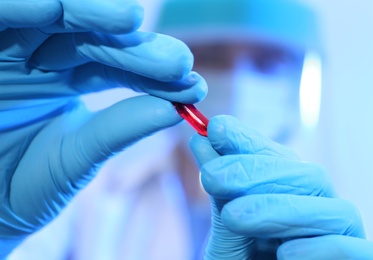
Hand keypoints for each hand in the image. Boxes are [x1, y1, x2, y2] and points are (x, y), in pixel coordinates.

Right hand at [0, 0, 206, 255]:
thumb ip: (120, 129)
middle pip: (93, 35)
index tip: (192, 83)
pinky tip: (54, 8)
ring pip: (51, 14)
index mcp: (72, 77)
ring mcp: (11, 46)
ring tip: (131, 19)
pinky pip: (1, 14)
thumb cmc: (23, 183)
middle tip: (177, 58)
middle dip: (133, 43)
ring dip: (89, 13)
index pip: (118, 64)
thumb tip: (175, 110)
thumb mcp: (78, 156)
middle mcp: (45, 55)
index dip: (153, 70)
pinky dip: (24, 8)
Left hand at [190, 116, 372, 258]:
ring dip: (280, 209)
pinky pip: (353, 249)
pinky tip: (285, 254)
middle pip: (309, 176)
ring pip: (334, 209)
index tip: (217, 129)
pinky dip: (321, 247)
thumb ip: (221, 191)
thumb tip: (200, 141)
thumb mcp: (227, 228)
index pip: (279, 160)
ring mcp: (344, 235)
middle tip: (212, 176)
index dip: (249, 141)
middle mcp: (322, 209)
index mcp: (295, 195)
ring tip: (232, 217)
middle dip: (257, 172)